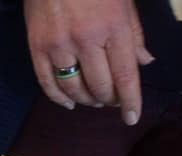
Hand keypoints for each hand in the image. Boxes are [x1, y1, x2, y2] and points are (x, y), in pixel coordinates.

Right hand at [23, 0, 154, 124]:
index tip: (132, 118)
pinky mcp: (37, 48)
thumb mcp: (123, 2)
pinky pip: (47, 82)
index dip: (130, 100)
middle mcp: (86, 40)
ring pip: (73, 88)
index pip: (125, 75)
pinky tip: (68, 103)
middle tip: (111, 100)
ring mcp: (58, 46)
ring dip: (85, 100)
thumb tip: (144, 62)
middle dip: (108, 99)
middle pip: (99, 86)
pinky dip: (57, 98)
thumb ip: (134, 33)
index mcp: (112, 28)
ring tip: (92, 100)